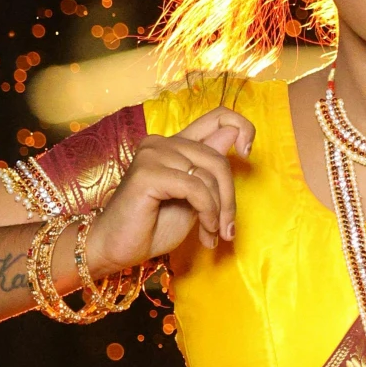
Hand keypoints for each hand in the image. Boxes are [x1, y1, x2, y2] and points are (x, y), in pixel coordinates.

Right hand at [83, 108, 254, 273]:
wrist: (117, 249)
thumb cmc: (153, 227)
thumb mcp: (195, 198)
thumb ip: (211, 171)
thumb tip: (236, 138)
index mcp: (175, 145)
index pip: (218, 117)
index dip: (242, 127)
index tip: (248, 153)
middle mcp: (163, 142)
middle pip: (219, 157)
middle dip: (229, 198)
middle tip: (227, 229)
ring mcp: (153, 153)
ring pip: (209, 174)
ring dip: (217, 210)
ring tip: (211, 234)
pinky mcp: (147, 172)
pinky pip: (195, 188)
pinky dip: (207, 212)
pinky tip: (204, 232)